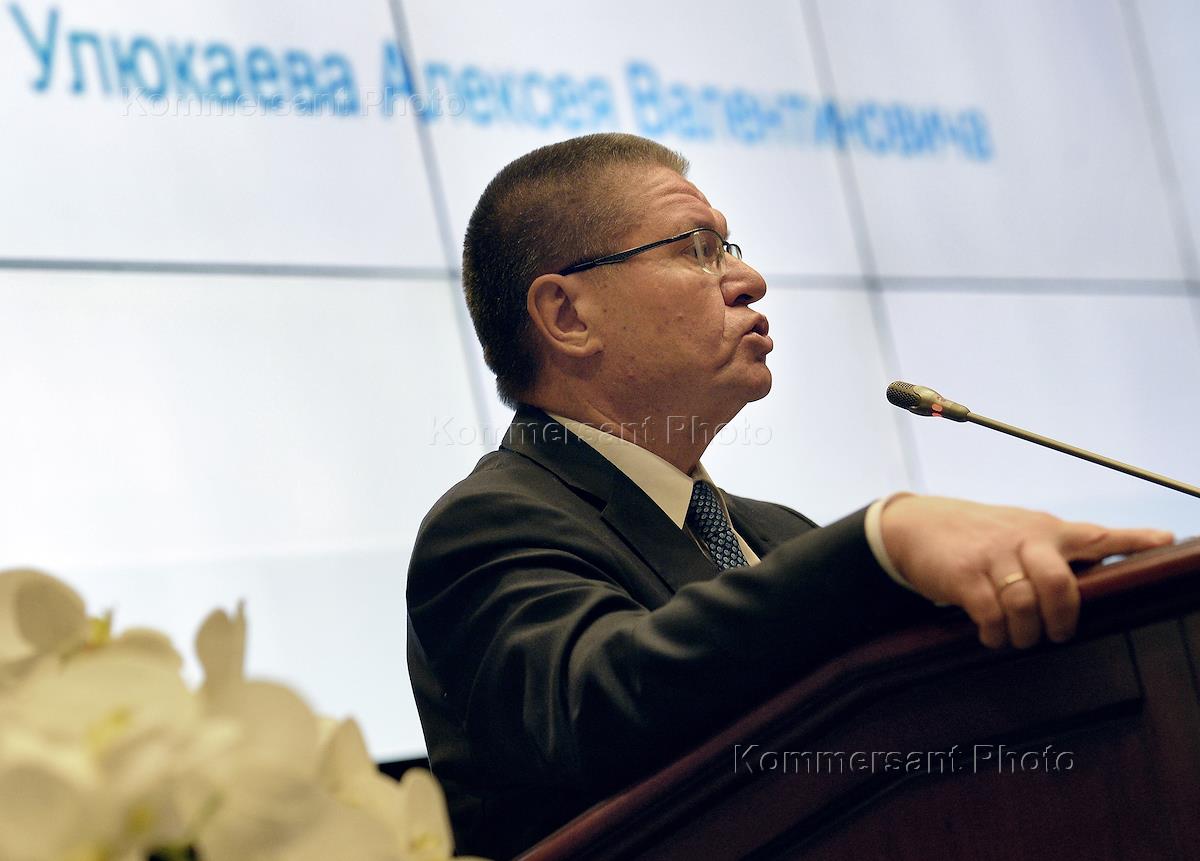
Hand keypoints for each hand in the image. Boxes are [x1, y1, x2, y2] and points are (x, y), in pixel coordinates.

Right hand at [880, 495, 1173, 648]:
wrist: (913, 526)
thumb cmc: (976, 535)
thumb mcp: (1018, 530)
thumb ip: (1053, 549)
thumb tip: (1097, 578)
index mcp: (1044, 530)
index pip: (1095, 534)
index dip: (1132, 540)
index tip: (1165, 541)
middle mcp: (1023, 539)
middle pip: (1060, 583)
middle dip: (1062, 618)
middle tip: (1057, 633)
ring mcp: (992, 557)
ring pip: (1025, 606)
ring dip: (1024, 633)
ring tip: (1017, 637)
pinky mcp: (963, 575)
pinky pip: (990, 616)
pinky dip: (994, 634)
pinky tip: (990, 635)